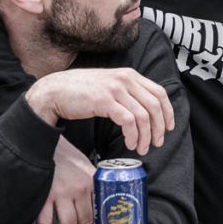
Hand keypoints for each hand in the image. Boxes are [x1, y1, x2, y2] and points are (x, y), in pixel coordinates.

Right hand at [24, 68, 173, 154]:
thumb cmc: (80, 92)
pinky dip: (132, 135)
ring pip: (143, 116)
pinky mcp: (104, 101)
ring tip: (140, 148)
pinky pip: (128, 121)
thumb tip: (144, 111)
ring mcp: (115, 89)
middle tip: (155, 143)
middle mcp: (125, 79)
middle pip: (155, 106)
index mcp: (129, 75)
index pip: (160, 92)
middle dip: (159, 128)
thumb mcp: (109, 85)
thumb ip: (126, 92)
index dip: (168, 112)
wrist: (55, 91)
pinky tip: (129, 143)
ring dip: (145, 136)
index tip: (168, 127)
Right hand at [36, 136, 95, 223]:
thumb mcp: (85, 165)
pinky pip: (44, 222)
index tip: (88, 221)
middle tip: (72, 222)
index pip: (98, 209)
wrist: (44, 141)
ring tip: (59, 223)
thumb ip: (91, 183)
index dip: (94, 219)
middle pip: (84, 221)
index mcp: (91, 181)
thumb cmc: (65, 155)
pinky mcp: (44, 196)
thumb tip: (96, 203)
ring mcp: (61, 193)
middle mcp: (78, 188)